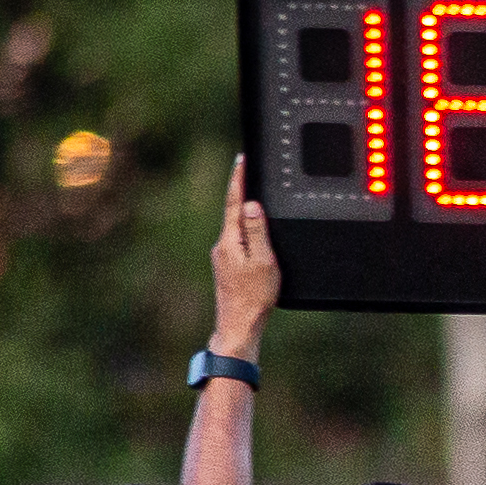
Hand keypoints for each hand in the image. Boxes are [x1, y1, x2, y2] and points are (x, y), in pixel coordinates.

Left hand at [209, 156, 278, 355]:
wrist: (239, 326)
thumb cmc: (254, 298)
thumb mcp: (263, 261)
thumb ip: (257, 231)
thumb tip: (251, 205)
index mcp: (230, 240)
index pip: (235, 202)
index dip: (239, 179)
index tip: (242, 159)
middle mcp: (222, 245)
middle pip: (233, 211)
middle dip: (241, 191)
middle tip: (247, 169)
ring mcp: (223, 256)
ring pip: (235, 227)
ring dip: (244, 212)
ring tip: (253, 197)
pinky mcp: (227, 267)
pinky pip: (238, 241)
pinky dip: (247, 232)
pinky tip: (255, 235)